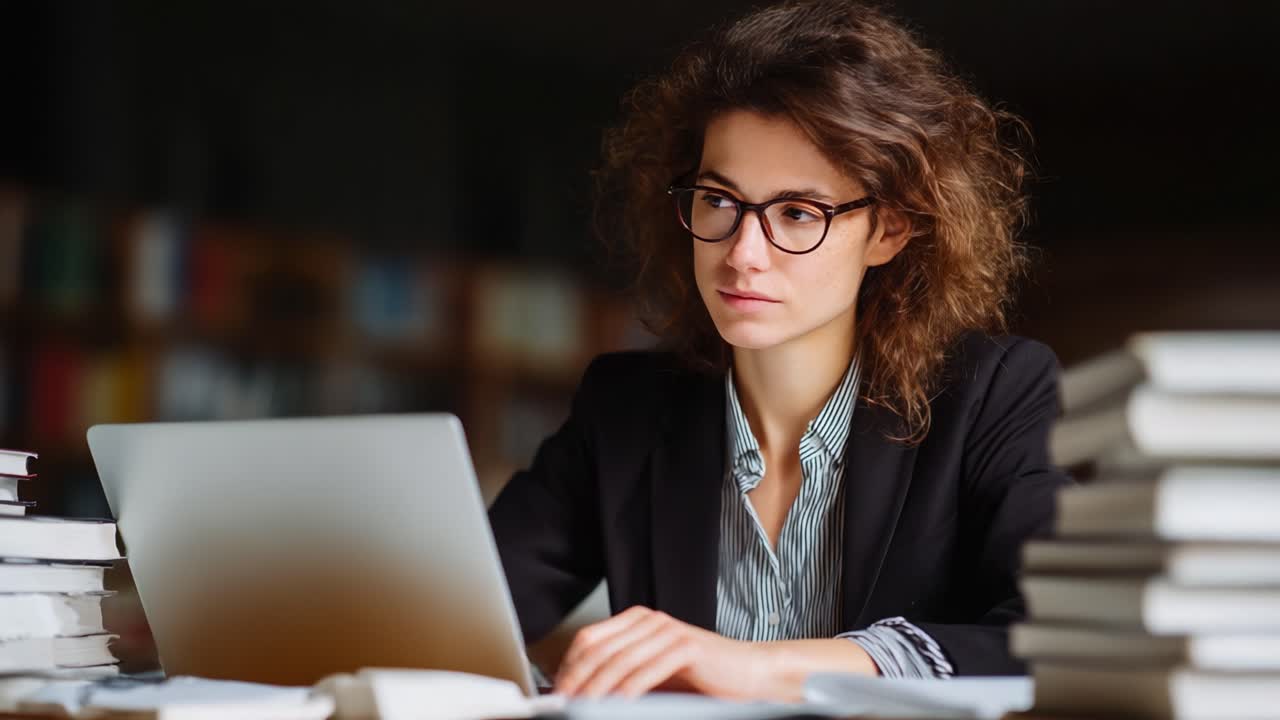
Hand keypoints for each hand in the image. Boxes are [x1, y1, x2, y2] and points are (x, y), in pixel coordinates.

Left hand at [553, 606, 768, 698]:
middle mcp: (651, 621)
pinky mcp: (687, 647)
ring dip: (597, 688)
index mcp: (639, 621)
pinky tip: (617, 705)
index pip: (590, 638)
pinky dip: (628, 690)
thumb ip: (623, 674)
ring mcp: (669, 631)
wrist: (750, 672)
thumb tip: (584, 690)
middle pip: (600, 649)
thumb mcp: (653, 672)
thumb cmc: (703, 676)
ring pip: (620, 660)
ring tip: (583, 707)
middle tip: (564, 702)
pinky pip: (648, 670)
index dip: (569, 665)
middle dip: (577, 679)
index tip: (557, 690)